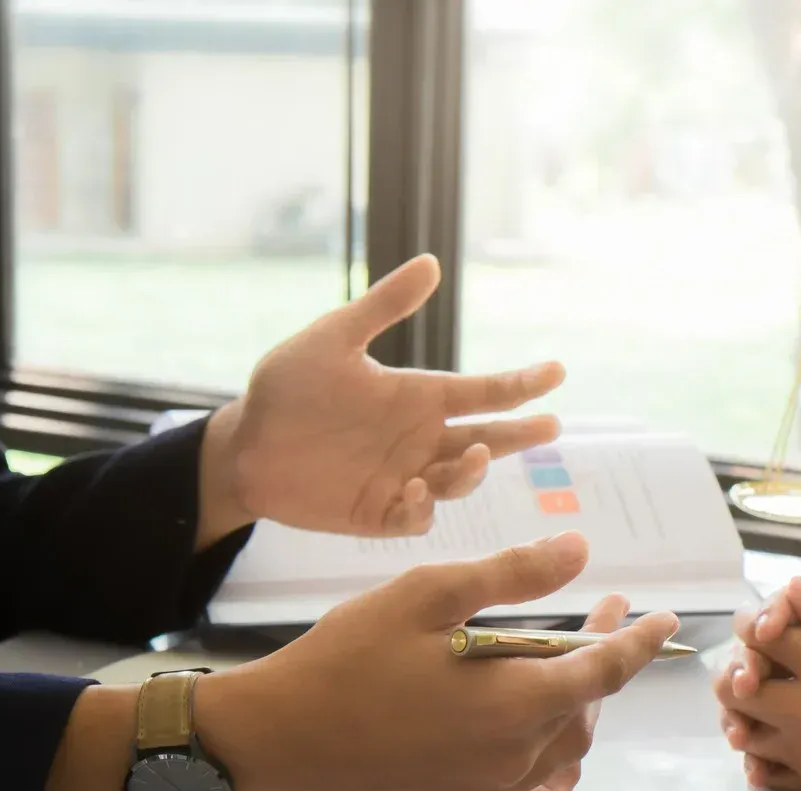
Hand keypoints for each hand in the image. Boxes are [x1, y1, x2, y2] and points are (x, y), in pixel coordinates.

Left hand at [195, 254, 565, 546]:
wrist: (243, 444)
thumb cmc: (287, 387)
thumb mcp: (334, 338)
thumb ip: (383, 306)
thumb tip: (431, 263)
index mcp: (419, 397)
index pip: (484, 391)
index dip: (521, 383)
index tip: (556, 371)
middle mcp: (421, 438)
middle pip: (486, 438)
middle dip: (520, 434)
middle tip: (551, 426)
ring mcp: (405, 477)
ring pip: (459, 480)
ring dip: (472, 471)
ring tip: (473, 456)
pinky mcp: (380, 512)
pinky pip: (416, 517)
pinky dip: (424, 507)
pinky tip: (416, 490)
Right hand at [198, 531, 679, 790]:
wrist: (282, 736)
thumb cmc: (350, 655)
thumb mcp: (430, 594)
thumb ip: (512, 575)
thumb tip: (579, 551)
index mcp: (516, 702)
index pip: (604, 672)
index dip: (639, 642)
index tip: (664, 618)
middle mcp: (516, 757)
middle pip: (586, 709)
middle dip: (601, 660)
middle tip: (598, 616)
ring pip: (567, 753)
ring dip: (580, 710)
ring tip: (570, 669)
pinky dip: (557, 770)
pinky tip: (549, 747)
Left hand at [714, 579, 800, 790]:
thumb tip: (794, 588)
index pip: (761, 635)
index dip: (752, 623)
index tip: (760, 622)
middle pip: (737, 685)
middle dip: (736, 667)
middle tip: (749, 661)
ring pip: (743, 729)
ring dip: (741, 711)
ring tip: (757, 698)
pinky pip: (764, 769)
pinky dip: (757, 752)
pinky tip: (770, 737)